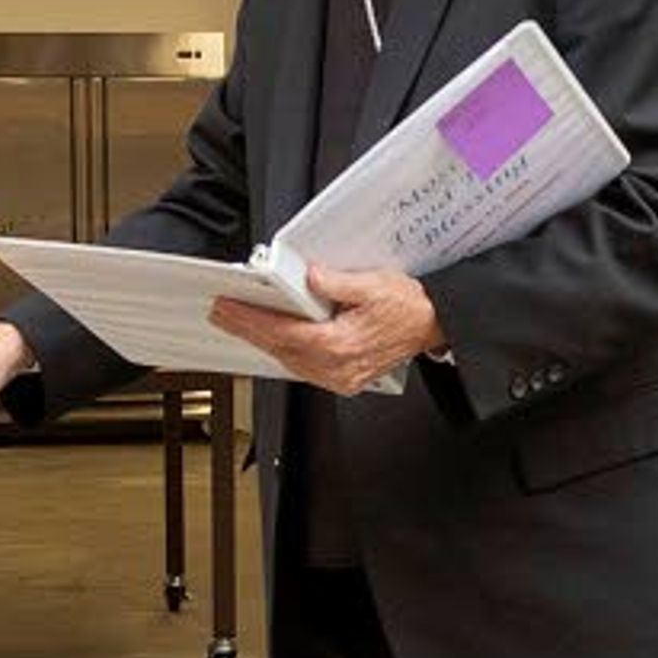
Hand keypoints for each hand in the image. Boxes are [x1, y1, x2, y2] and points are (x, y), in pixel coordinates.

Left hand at [211, 265, 443, 397]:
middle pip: (280, 349)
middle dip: (249, 330)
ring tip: (242, 323)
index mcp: (341, 345)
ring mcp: (340, 377)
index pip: (283, 333)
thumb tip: (311, 278)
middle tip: (223, 314)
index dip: (250, 320)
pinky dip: (285, 352)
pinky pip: (304, 367)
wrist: (434, 325)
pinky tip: (274, 339)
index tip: (227, 309)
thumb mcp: (374, 284)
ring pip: (289, 361)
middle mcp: (338, 368)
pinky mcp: (344, 379)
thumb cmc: (409, 308)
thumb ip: (337, 282)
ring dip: (265, 342)